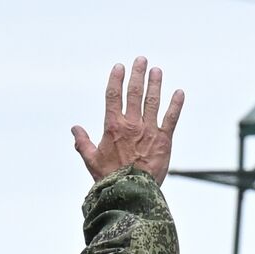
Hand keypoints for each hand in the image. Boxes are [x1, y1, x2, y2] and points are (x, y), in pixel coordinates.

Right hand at [72, 56, 183, 184]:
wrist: (131, 192)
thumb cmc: (109, 178)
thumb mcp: (91, 160)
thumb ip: (82, 143)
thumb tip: (75, 129)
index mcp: (113, 127)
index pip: (113, 96)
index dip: (116, 79)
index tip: (119, 67)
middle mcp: (132, 125)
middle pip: (134, 92)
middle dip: (138, 74)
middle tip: (141, 60)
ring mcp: (149, 131)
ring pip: (153, 101)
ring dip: (155, 84)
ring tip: (156, 71)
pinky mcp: (164, 140)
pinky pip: (171, 118)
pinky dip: (176, 105)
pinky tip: (179, 93)